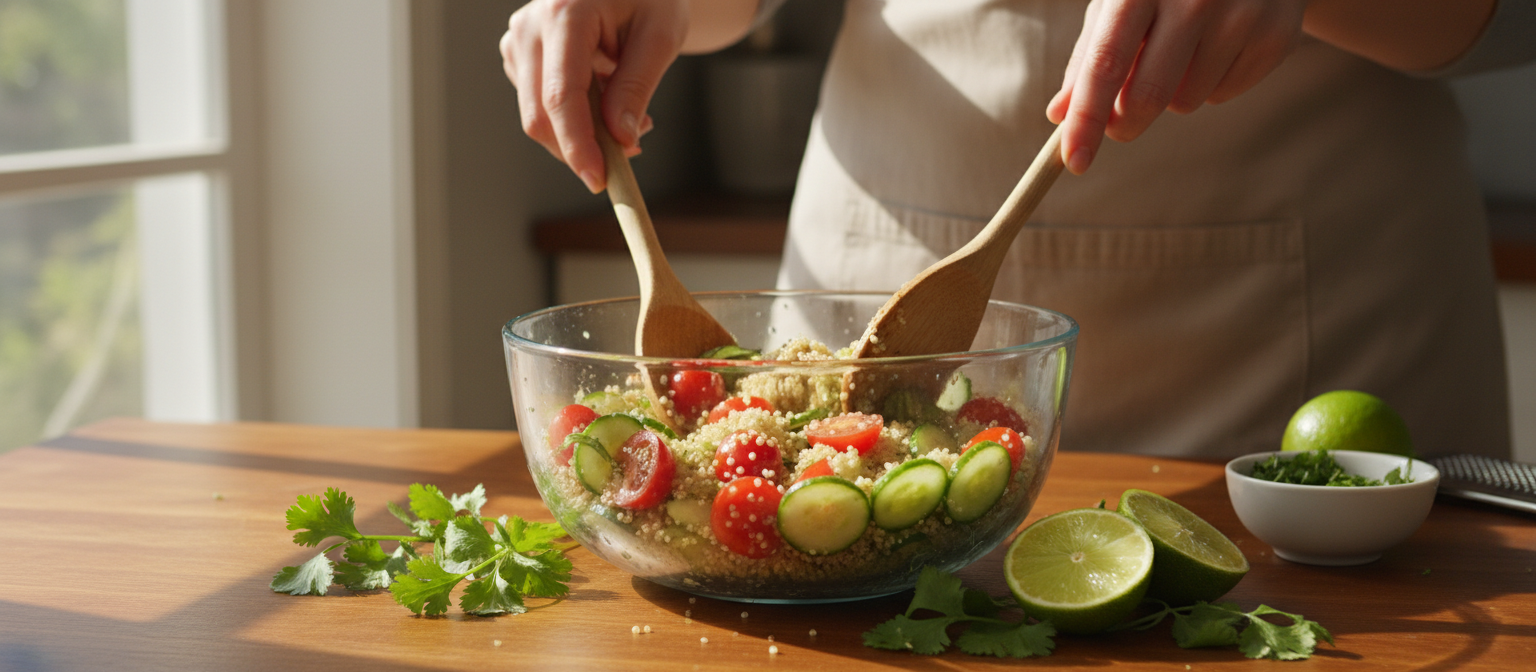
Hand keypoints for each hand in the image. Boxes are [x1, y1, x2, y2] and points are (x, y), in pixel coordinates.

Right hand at [500, 0, 685, 192]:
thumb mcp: (660, 37)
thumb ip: (636, 87)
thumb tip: (619, 140)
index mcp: (564, 12)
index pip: (561, 95)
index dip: (577, 145)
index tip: (599, 179)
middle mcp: (529, 27)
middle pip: (540, 115)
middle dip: (582, 148)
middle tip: (632, 152)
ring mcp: (518, 41)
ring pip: (539, 117)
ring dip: (584, 134)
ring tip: (630, 112)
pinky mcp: (519, 55)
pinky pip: (541, 106)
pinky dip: (575, 119)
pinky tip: (606, 98)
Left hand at [1046, 0, 1307, 174]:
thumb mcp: (1121, 3)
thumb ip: (1090, 56)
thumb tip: (1060, 114)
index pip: (1106, 63)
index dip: (1087, 119)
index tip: (1073, 161)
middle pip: (1148, 96)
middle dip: (1124, 124)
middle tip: (1119, 124)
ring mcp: (1241, 15)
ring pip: (1185, 102)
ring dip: (1171, 94)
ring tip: (1182, 51)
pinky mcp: (1274, 36)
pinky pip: (1222, 95)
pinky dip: (1210, 84)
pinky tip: (1217, 46)